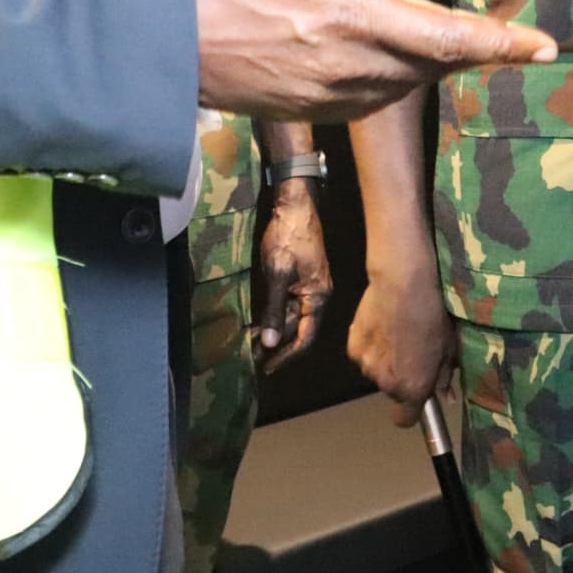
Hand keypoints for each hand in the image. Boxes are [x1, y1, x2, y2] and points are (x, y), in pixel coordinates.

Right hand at [185, 0, 556, 120]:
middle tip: (496, 35)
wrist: (147, 34)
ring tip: (441, 41)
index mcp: (345, 12)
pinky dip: (388, 81)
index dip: (498, 43)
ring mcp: (322, 94)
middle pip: (431, 65)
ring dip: (427, 64)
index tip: (542, 46)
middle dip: (465, 50)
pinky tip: (381, 58)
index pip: (443, 36)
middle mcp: (342, 63)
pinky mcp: (302, 112)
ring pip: (401, 86)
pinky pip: (365, 102)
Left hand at [252, 179, 332, 373]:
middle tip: (255, 359)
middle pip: (299, 330)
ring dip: (276, 333)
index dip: (287, 356)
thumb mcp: (278, 273)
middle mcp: (317, 296)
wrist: (296, 205)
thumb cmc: (288, 237)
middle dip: (278, 346)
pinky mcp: (300, 279)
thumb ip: (274, 309)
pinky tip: (261, 324)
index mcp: (317, 297)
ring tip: (254, 346)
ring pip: (294, 318)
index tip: (267, 367)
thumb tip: (271, 343)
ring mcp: (310, 287)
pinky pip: (290, 305)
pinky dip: (276, 317)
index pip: (305, 337)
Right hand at [348, 262, 455, 426]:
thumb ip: (444, 378)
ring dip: (385, 361)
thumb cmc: (432, 315)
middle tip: (412, 352)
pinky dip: (372, 345)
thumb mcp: (449, 348)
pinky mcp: (352, 345)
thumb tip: (445, 397)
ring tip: (397, 334)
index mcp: (411, 388)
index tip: (418, 396)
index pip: (404, 420)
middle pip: (391, 391)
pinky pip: (364, 354)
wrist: (402, 283)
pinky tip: (382, 325)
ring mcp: (365, 364)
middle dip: (401, 378)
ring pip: (376, 371)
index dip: (411, 411)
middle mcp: (385, 382)